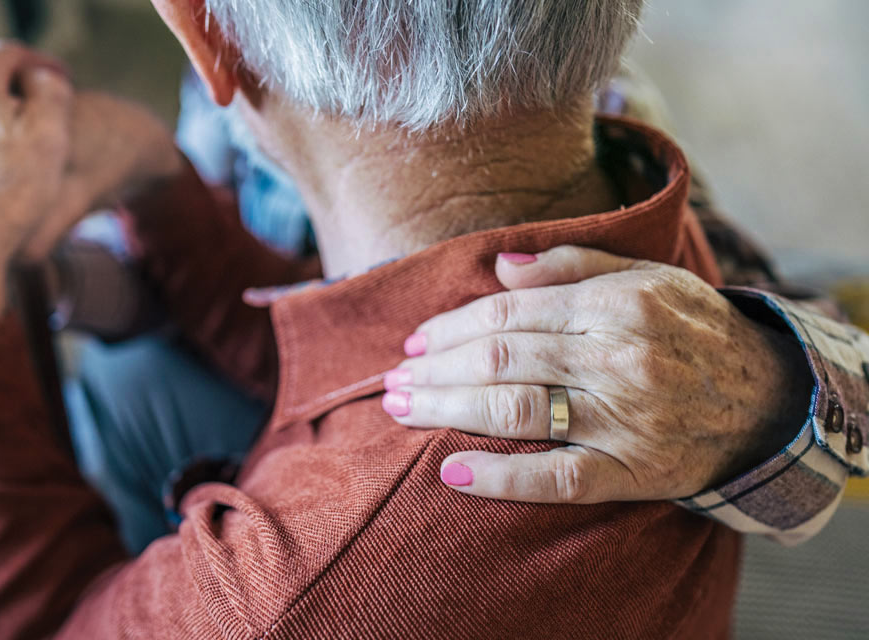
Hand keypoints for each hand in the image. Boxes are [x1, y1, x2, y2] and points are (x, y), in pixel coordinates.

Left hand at [383, 246, 810, 502]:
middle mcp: (619, 358)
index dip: (452, 325)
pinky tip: (451, 474)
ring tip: (402, 409)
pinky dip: (500, 478)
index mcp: (618, 304)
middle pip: (501, 359)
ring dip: (446, 409)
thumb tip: (500, 265)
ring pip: (515, 411)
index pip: (510, 313)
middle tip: (393, 380)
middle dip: (436, 368)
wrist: (767, 398)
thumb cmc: (694, 329)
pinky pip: (555, 479)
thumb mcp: (647, 277)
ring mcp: (624, 419)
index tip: (415, 340)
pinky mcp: (631, 472)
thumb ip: (572, 264)